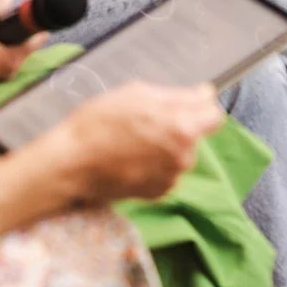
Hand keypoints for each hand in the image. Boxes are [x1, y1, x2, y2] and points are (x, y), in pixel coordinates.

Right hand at [0, 0, 41, 89]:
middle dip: (17, 28)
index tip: (24, 11)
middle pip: (27, 42)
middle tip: (1, 18)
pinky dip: (1, 45)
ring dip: (8, 36)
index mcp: (12, 58)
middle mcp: (13, 68)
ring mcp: (5, 73)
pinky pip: (7, 55)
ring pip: (16, 48)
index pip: (38, 37)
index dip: (32, 21)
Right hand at [56, 81, 221, 201]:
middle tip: (143, 121)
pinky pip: (166, 172)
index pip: (214, 115)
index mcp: (183, 128)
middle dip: (177, 126)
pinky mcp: (159, 193)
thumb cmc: (99, 122)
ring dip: (164, 146)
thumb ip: (178, 95)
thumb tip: (206, 94)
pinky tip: (130, 159)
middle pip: (194, 135)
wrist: (72, 163)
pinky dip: (154, 165)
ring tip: (132, 141)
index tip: (180, 103)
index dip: (198, 106)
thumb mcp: (136, 94)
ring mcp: (172, 177)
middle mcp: (184, 156)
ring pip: (179, 154)